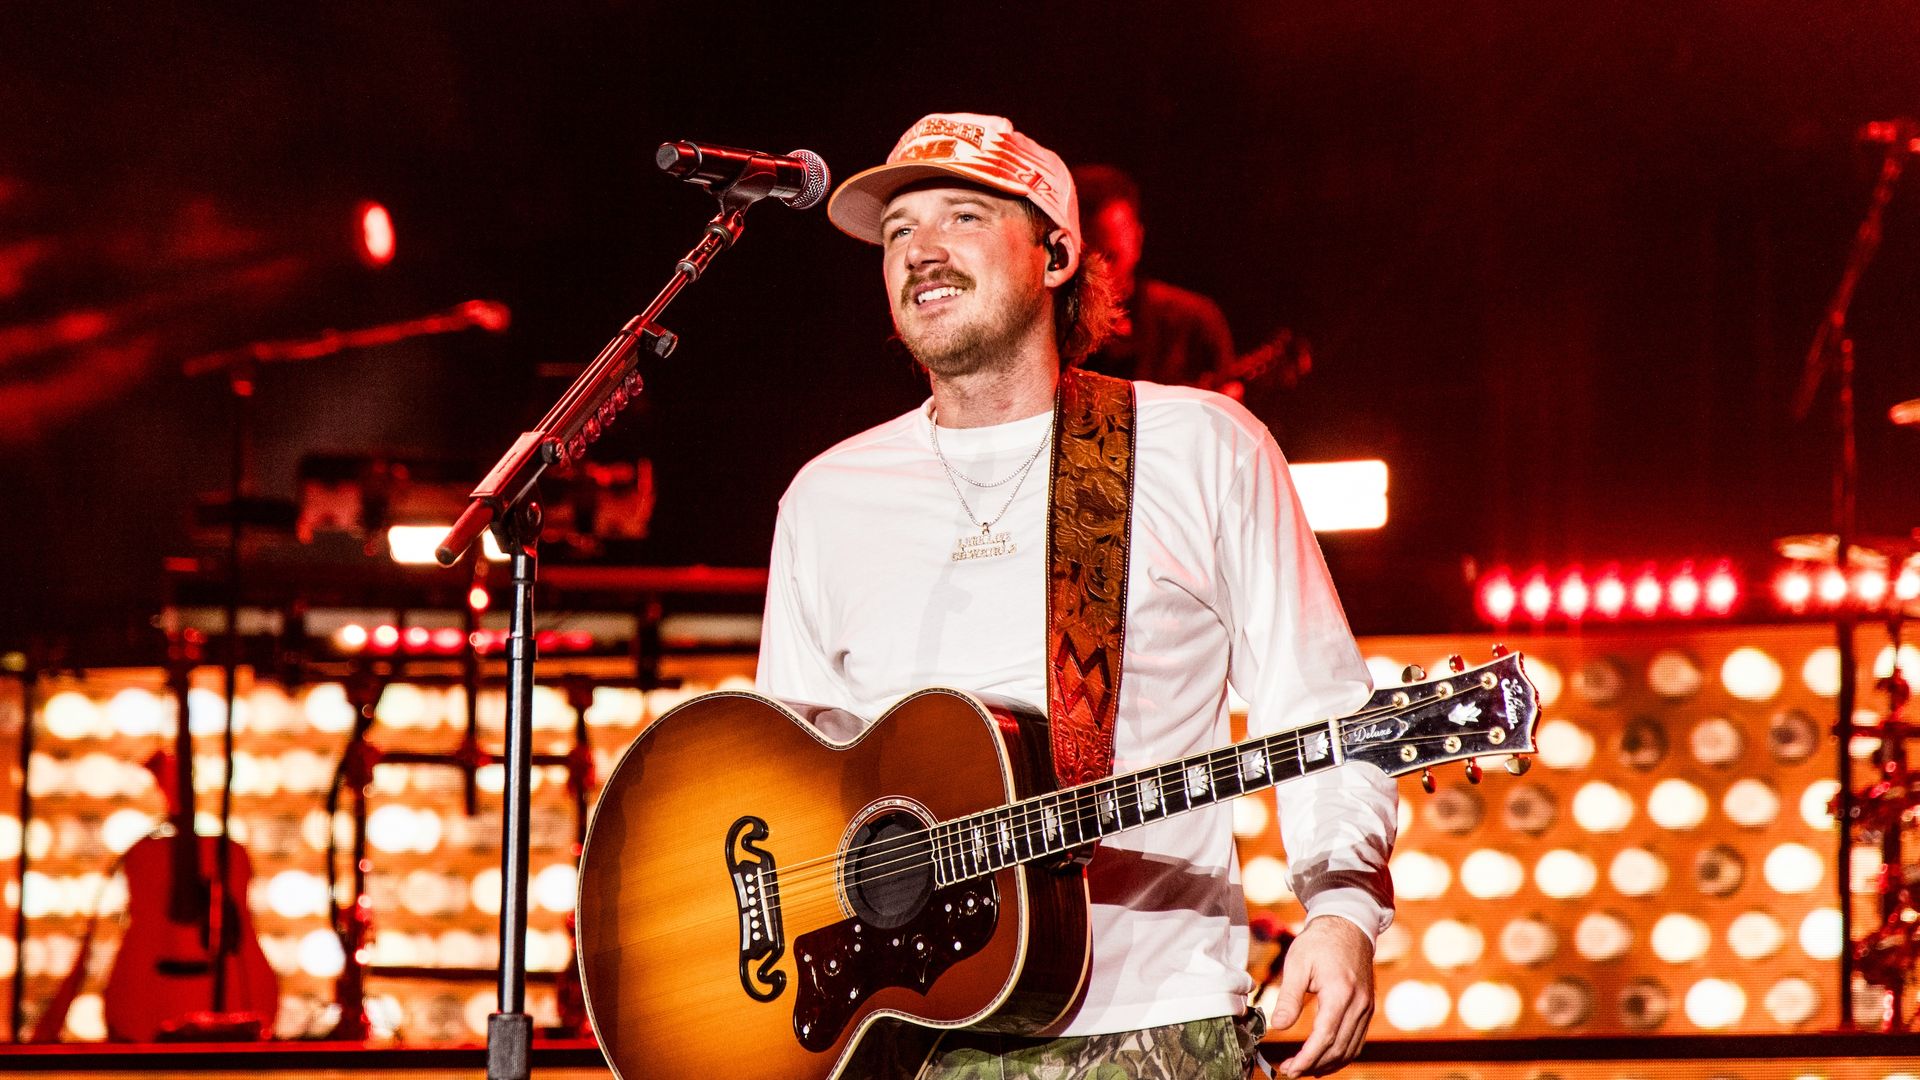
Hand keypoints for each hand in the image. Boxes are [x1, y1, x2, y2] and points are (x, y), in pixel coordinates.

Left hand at [1267, 915, 1374, 1076]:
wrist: (1348, 926)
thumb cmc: (1320, 942)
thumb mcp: (1297, 964)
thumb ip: (1289, 997)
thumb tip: (1278, 1027)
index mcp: (1340, 993)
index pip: (1324, 1037)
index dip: (1306, 1058)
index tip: (1289, 1068)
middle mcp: (1359, 1004)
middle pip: (1338, 1048)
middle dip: (1313, 1065)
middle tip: (1289, 1070)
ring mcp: (1366, 1008)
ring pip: (1350, 1049)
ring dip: (1328, 1064)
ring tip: (1304, 1069)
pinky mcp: (1367, 1008)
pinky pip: (1357, 1040)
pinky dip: (1342, 1054)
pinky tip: (1324, 1059)